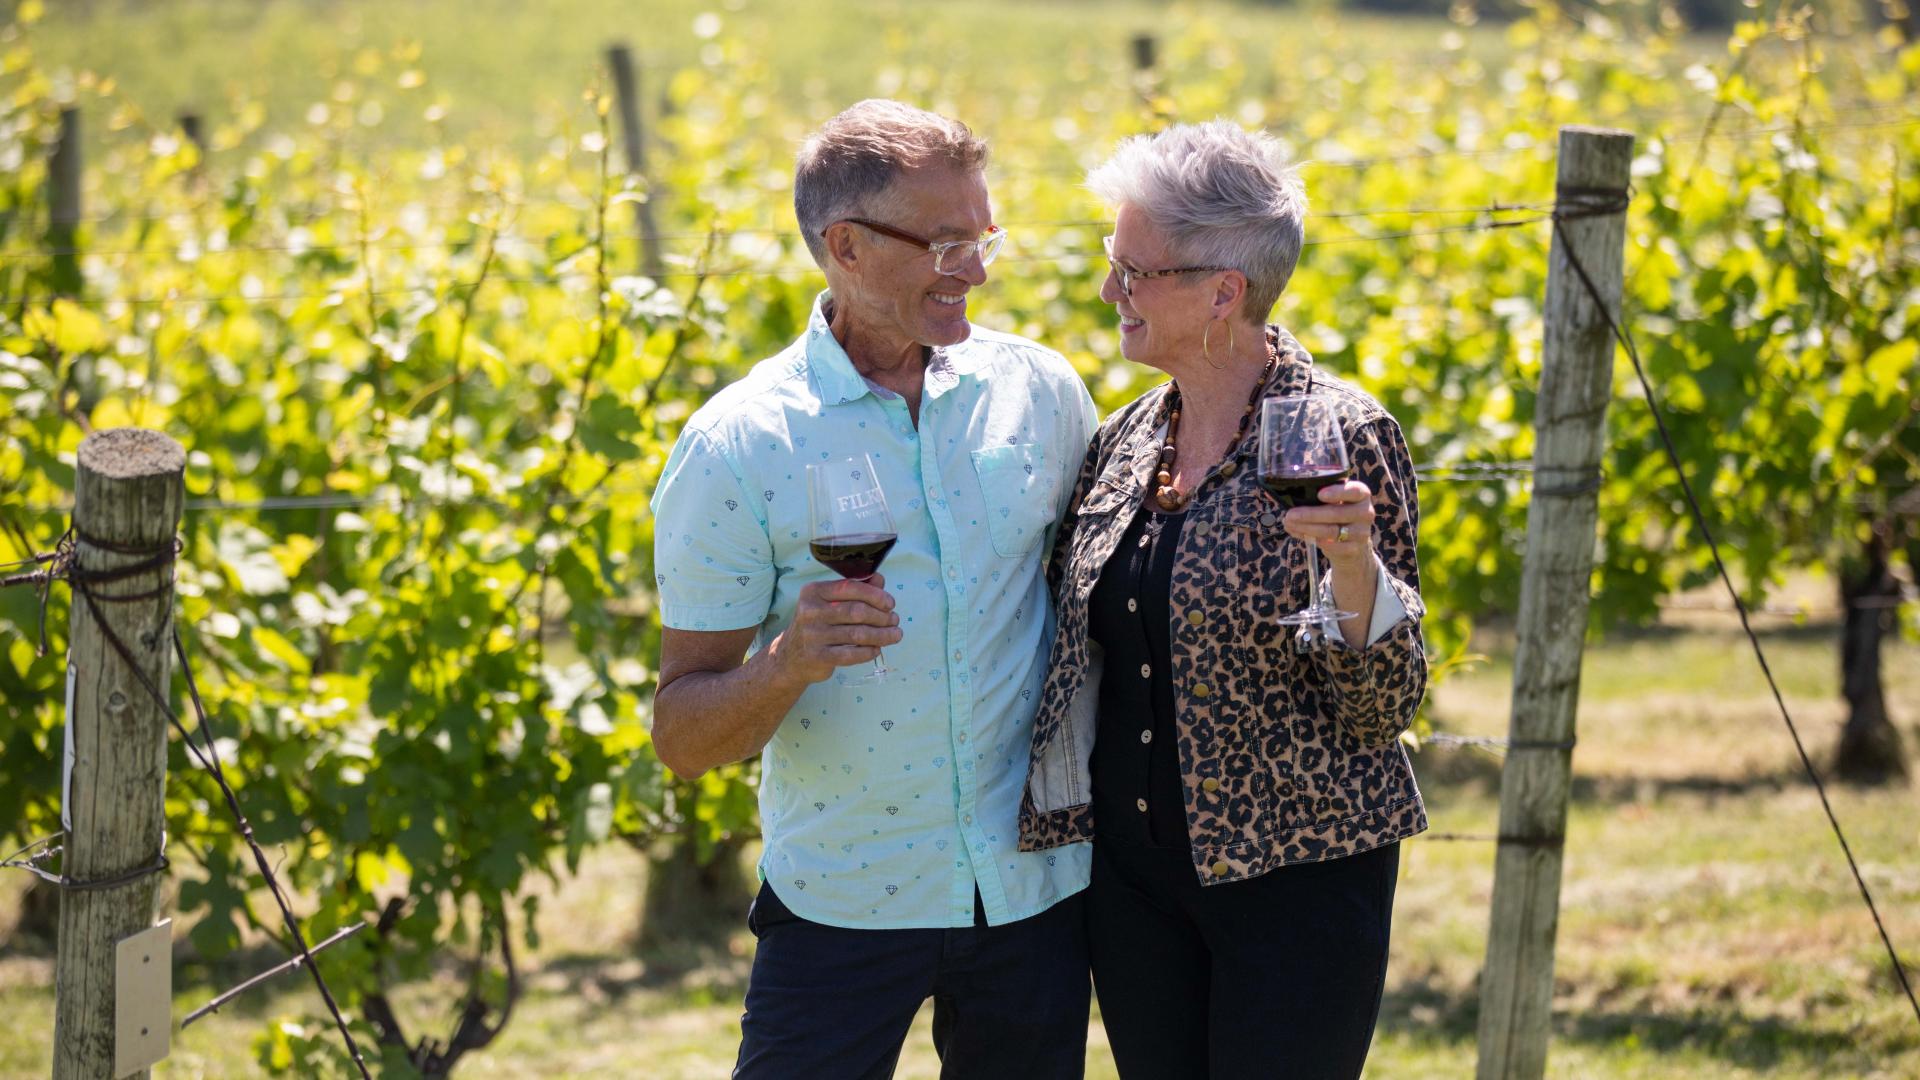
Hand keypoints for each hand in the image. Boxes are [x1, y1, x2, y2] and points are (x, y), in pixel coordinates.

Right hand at [771, 574, 902, 684]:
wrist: (791, 656)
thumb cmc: (818, 624)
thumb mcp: (830, 603)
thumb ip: (854, 589)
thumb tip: (879, 579)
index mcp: (814, 591)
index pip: (850, 587)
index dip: (875, 595)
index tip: (890, 603)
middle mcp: (810, 611)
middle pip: (856, 611)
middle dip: (882, 616)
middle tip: (895, 620)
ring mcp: (813, 635)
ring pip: (857, 634)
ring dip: (882, 635)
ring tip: (895, 635)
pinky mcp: (818, 656)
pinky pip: (851, 654)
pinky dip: (868, 652)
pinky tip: (877, 649)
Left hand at [1282, 479, 1375, 572]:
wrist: (1351, 541)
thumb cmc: (1336, 514)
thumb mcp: (1334, 501)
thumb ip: (1320, 496)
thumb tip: (1291, 497)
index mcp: (1361, 494)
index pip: (1355, 491)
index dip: (1337, 492)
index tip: (1319, 494)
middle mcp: (1366, 512)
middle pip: (1336, 513)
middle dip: (1310, 514)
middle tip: (1290, 514)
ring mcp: (1362, 532)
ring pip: (1331, 531)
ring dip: (1307, 528)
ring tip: (1289, 524)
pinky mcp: (1355, 548)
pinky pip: (1332, 546)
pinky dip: (1314, 540)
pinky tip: (1302, 535)